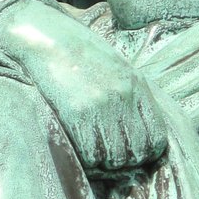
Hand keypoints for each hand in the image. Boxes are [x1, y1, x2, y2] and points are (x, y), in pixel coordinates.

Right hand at [0, 0, 167, 175]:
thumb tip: (143, 137)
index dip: (143, 153)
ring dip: (101, 161)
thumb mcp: (115, 68)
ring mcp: (101, 106)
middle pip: (136, 155)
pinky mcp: (77, 113)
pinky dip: (84, 158)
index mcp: (135, 85)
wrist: (41, 37)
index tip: (126, 151)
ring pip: (112, 159)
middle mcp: (123, 97)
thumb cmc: (75, 55)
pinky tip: (75, 142)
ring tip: (87, 146)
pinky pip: (90, 155)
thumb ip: (131, 98)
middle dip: (121, 161)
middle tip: (104, 152)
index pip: (156, 141)